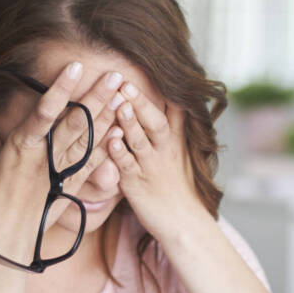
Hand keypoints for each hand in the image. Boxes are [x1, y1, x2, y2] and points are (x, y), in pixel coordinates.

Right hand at [0, 63, 126, 260]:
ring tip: (124, 96)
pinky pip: (92, 164)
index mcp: (21, 147)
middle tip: (115, 75)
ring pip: (88, 141)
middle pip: (75, 123)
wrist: (5, 238)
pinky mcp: (71, 187)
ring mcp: (60, 172)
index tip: (75, 67)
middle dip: (96, 97)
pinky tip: (120, 131)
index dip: (61, 89)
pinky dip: (107, 147)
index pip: (44, 112)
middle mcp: (44, 158)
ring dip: (108, 117)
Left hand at [107, 82, 208, 238]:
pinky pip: (126, 166)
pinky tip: (110, 141)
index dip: (160, 92)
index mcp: (174, 141)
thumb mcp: (181, 151)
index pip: (172, 111)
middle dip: (140, 103)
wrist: (183, 221)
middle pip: (155, 122)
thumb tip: (173, 96)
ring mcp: (150, 167)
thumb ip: (175, 124)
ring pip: (140, 142)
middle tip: (126, 83)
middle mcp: (164, 151)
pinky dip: (118, 154)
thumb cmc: (177, 185)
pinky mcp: (136, 185)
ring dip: (129, 123)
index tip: (150, 71)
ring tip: (120, 104)